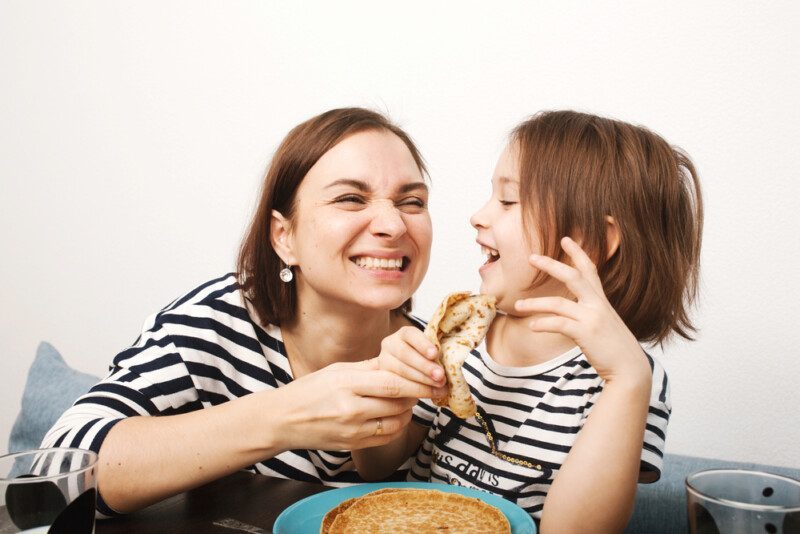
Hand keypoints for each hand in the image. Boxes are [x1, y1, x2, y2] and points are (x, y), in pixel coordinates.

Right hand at [273, 360, 444, 451]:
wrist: (283, 420)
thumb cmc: (309, 391)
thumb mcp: (337, 370)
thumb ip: (369, 368)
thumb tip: (399, 361)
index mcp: (347, 383)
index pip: (393, 383)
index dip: (419, 381)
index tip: (435, 378)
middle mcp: (350, 408)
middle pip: (398, 402)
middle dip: (420, 394)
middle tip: (432, 387)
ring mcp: (352, 430)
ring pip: (396, 421)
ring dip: (409, 410)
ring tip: (411, 399)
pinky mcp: (353, 445)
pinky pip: (386, 437)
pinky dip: (398, 425)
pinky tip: (397, 415)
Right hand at [374, 326, 445, 388]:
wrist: (410, 376)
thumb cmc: (427, 363)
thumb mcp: (431, 354)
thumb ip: (435, 354)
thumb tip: (450, 362)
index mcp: (404, 335)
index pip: (410, 334)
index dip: (422, 343)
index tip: (435, 354)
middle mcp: (389, 345)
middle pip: (404, 353)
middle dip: (424, 366)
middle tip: (441, 376)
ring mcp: (383, 362)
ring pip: (400, 371)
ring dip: (422, 380)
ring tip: (439, 386)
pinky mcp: (381, 379)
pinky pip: (396, 386)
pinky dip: (415, 391)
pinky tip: (430, 394)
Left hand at [514, 236, 649, 382]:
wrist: (630, 369)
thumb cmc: (615, 349)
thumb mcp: (604, 325)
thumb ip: (589, 315)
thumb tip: (573, 313)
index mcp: (601, 301)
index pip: (589, 270)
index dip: (578, 253)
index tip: (565, 238)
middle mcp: (597, 305)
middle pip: (573, 276)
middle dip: (551, 265)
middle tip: (531, 257)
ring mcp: (592, 318)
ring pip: (558, 303)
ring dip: (534, 304)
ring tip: (517, 306)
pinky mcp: (586, 334)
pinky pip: (559, 324)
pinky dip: (543, 324)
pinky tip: (532, 326)